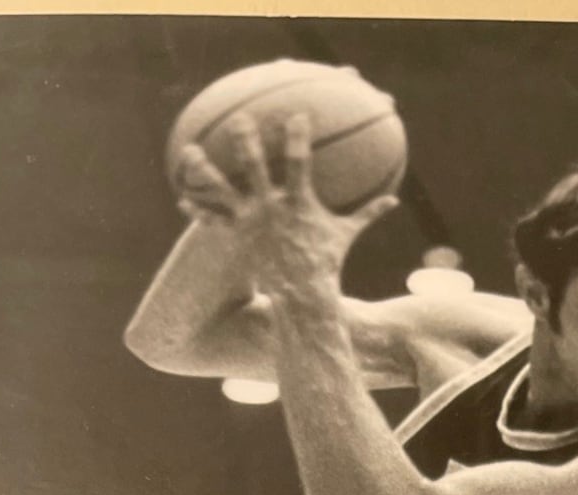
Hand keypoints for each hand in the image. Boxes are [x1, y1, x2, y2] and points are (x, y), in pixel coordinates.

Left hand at [175, 111, 397, 298]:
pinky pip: (215, 222)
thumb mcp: (346, 233)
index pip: (299, 163)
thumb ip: (367, 212)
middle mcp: (272, 209)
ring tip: (190, 152)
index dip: (297, 137)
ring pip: (224, 191)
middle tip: (240, 119)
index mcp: (298, 203)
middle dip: (247, 142)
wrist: (304, 296)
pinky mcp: (239, 238)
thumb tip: (394, 201)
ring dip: (206, 171)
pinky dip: (199, 212)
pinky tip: (182, 201)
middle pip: (255, 168)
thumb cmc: (326, 261)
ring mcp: (252, 223)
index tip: (296, 114)